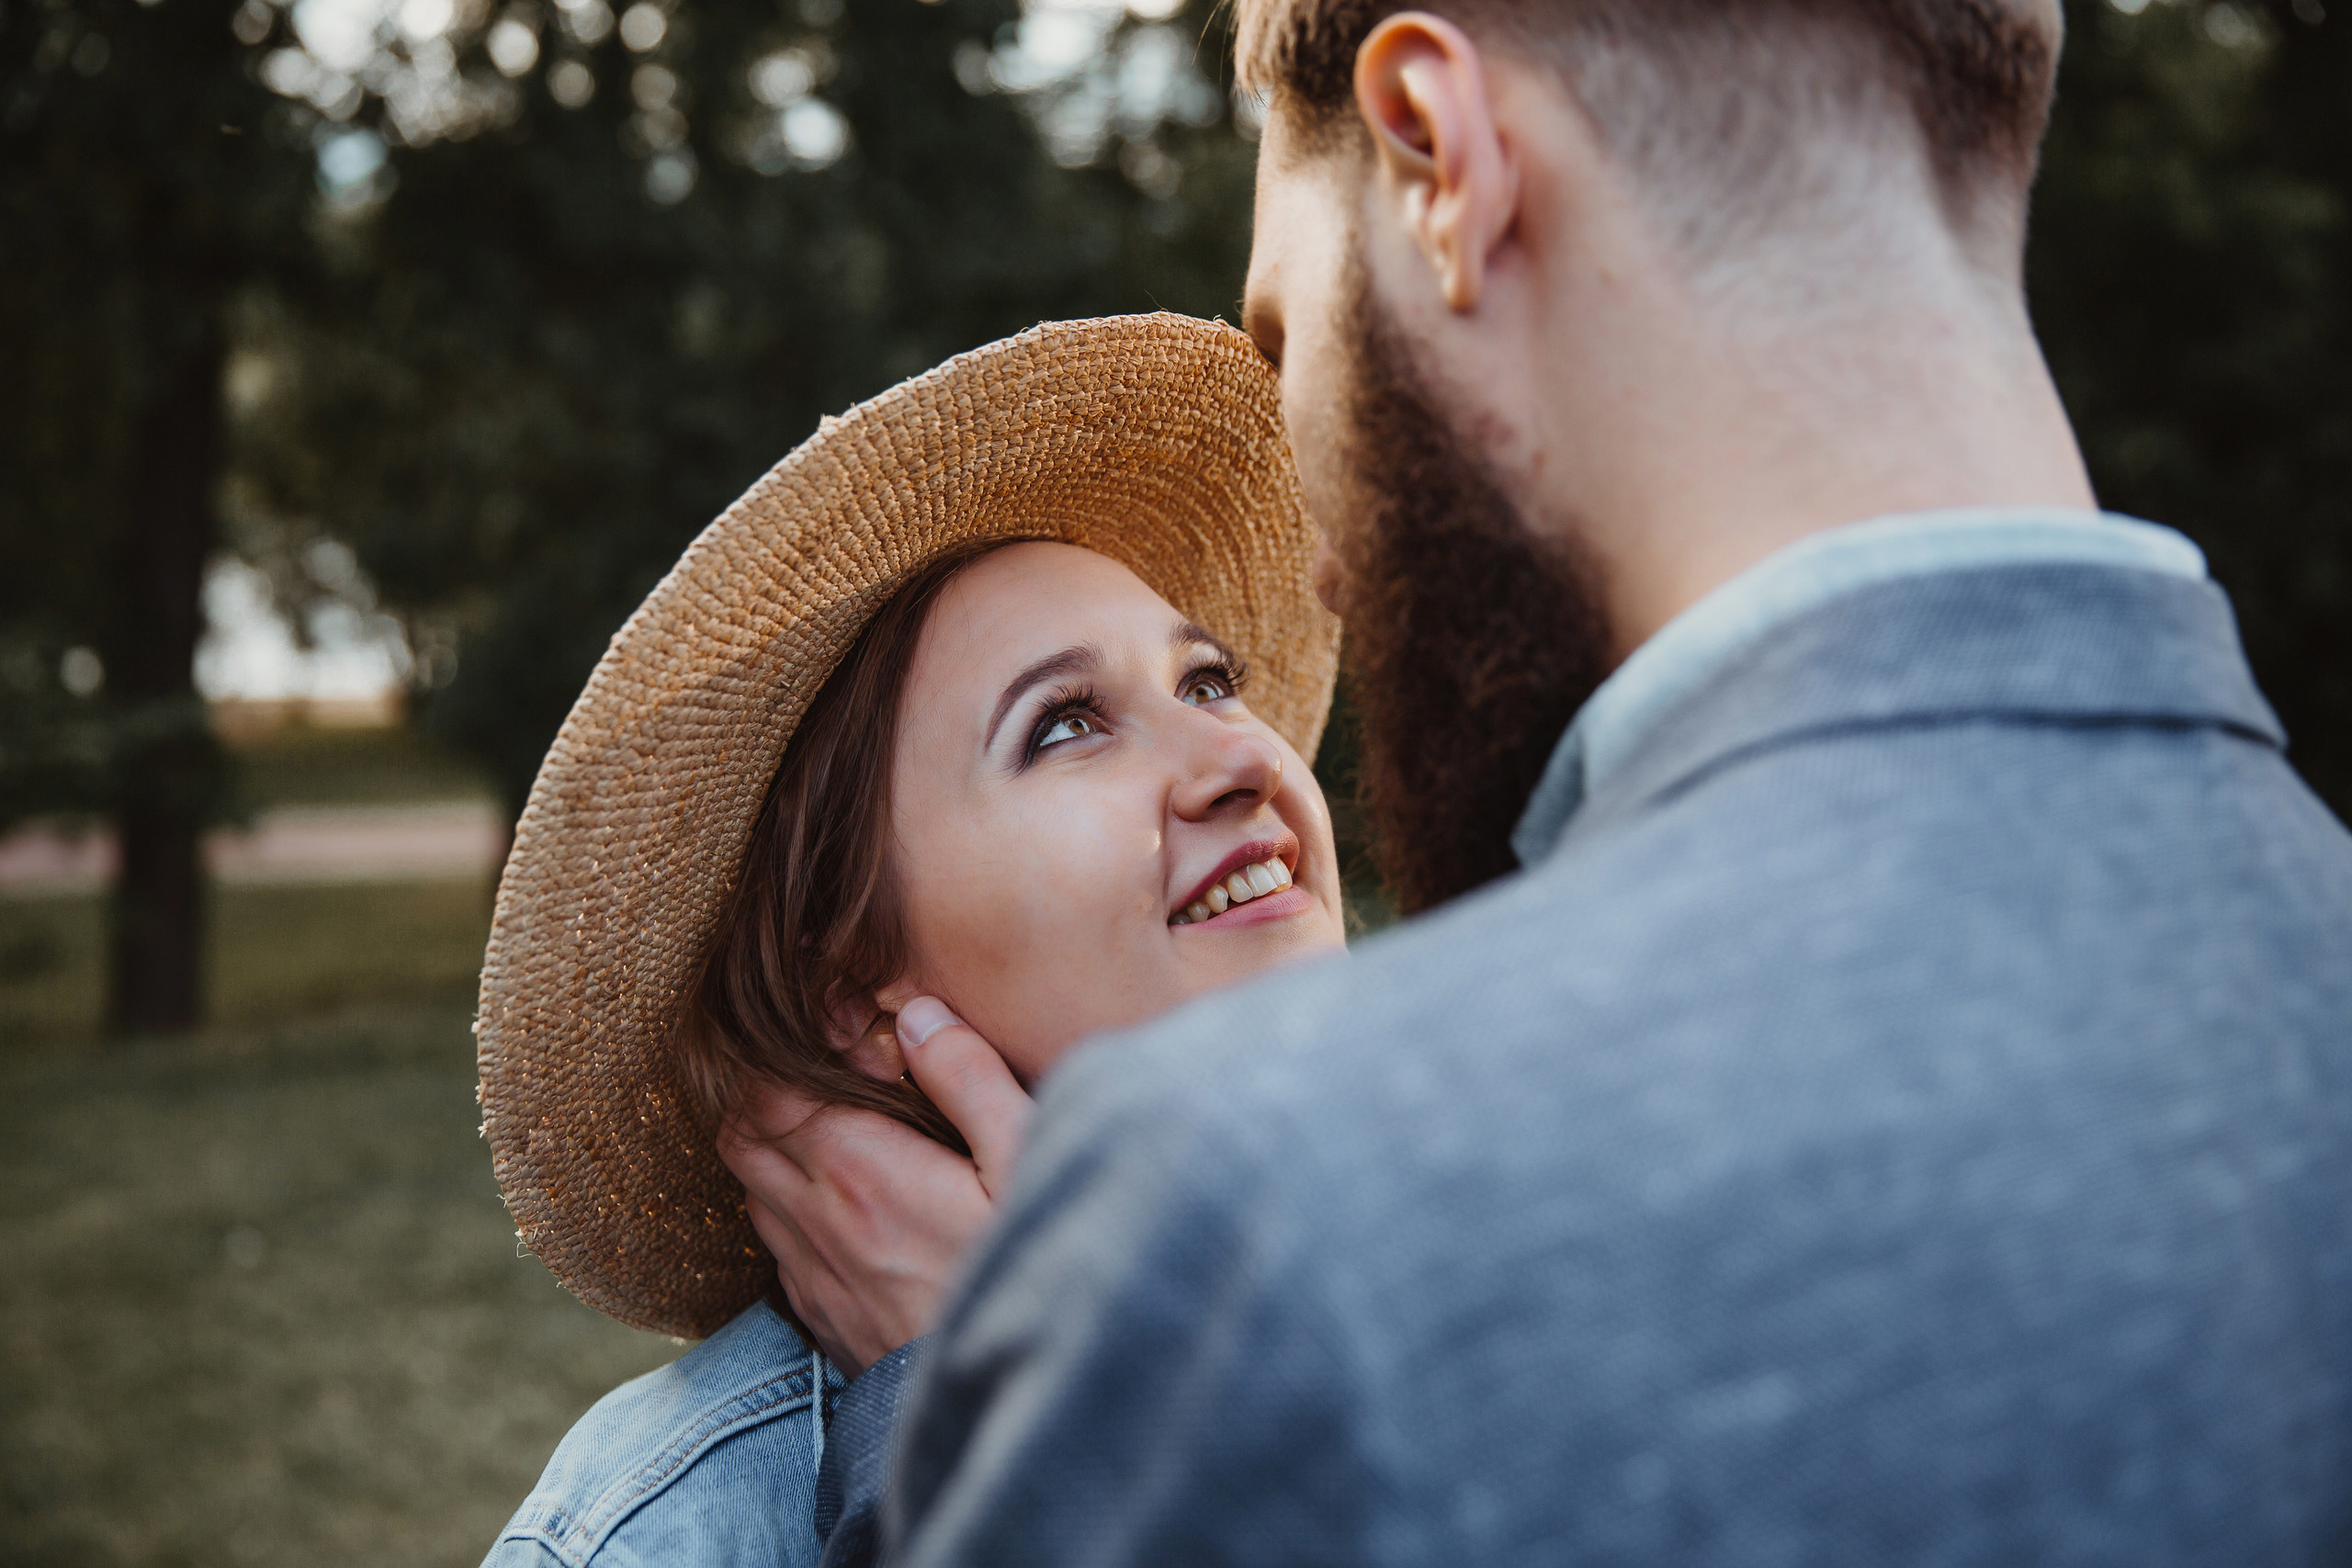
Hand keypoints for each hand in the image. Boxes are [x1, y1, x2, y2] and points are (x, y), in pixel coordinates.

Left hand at [715, 998, 1032, 1374]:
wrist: (1012, 1390)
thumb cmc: (1026, 1267)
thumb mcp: (1024, 1157)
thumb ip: (969, 1078)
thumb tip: (921, 1017)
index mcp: (859, 1166)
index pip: (769, 1083)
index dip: (792, 1045)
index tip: (847, 1028)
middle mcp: (816, 1217)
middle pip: (742, 1129)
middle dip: (767, 1087)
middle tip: (828, 1071)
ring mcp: (811, 1270)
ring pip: (749, 1185)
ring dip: (774, 1145)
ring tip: (836, 1128)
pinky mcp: (821, 1313)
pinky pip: (774, 1240)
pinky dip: (787, 1204)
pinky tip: (844, 1200)